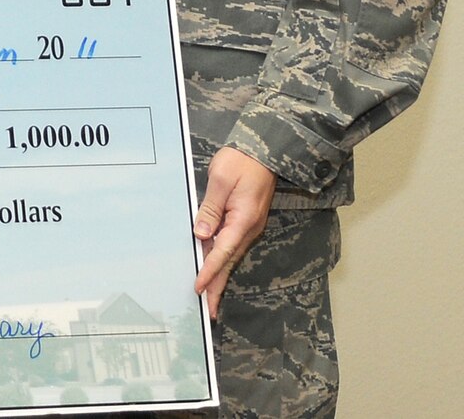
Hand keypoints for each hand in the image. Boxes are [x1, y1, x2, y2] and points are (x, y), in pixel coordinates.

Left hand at [192, 146, 277, 318]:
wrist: (264, 150)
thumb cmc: (242, 161)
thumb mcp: (221, 179)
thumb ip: (210, 208)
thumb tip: (201, 233)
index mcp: (242, 220)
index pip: (222, 252)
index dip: (209, 271)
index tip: (199, 288)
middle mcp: (248, 228)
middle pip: (228, 262)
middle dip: (218, 286)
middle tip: (209, 311)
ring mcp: (248, 226)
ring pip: (230, 255)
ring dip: (219, 275)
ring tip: (209, 297)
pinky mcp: (244, 221)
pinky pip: (231, 245)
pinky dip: (221, 260)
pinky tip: (213, 267)